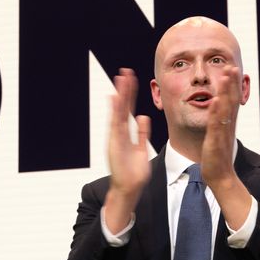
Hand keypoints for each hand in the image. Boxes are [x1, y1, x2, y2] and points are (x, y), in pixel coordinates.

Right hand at [104, 68, 151, 231]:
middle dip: (125, 90)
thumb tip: (144, 118)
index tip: (132, 80)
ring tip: (121, 78)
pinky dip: (115, 110)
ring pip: (119, 111)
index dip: (130, 95)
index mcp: (127, 133)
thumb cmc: (134, 172)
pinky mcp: (115, 143)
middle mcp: (119, 132)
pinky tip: (115, 97)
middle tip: (125, 72)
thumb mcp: (142, 148)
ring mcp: (116, 137)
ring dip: (120, 95)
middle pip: (122, 107)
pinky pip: (116, 123)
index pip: (129, 110)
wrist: (129, 188)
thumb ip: (143, 133)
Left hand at [201, 65, 250, 229]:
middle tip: (232, 65)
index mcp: (227, 124)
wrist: (219, 178)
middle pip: (231, 100)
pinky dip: (217, 111)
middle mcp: (227, 126)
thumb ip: (218, 123)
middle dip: (231, 82)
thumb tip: (216, 109)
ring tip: (227, 75)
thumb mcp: (217, 136)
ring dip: (226, 90)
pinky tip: (216, 99)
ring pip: (226, 108)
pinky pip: (216, 124)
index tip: (230, 68)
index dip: (231, 84)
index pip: (230, 100)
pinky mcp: (216, 142)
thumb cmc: (215, 158)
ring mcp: (222, 133)